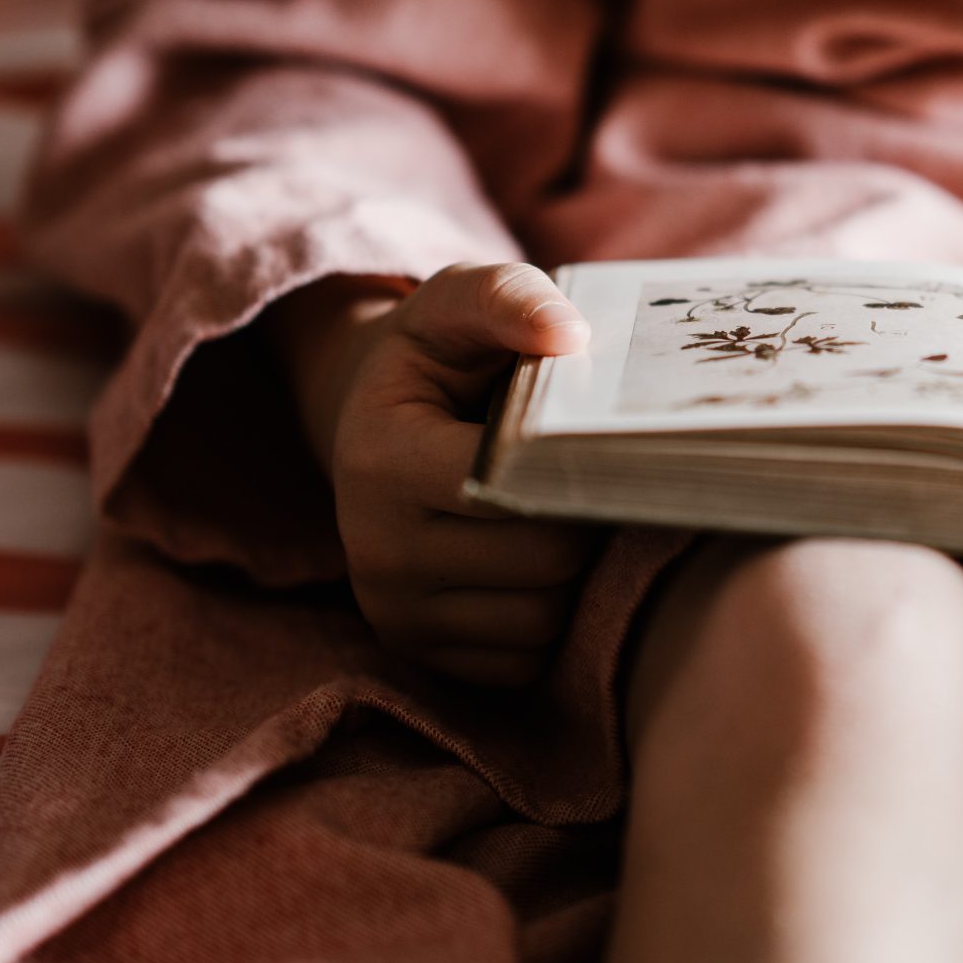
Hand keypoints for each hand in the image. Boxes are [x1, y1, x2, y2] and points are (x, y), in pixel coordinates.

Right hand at [267, 263, 598, 684]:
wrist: (376, 427)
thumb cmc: (437, 361)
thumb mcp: (458, 307)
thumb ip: (510, 300)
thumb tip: (570, 336)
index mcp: (381, 459)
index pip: (516, 488)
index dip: (574, 466)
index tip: (588, 437)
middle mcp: (374, 552)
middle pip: (545, 563)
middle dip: (584, 520)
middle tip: (587, 478)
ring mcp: (393, 614)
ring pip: (543, 620)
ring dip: (573, 575)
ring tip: (557, 517)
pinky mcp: (418, 656)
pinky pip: (525, 662)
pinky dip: (547, 619)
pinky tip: (534, 566)